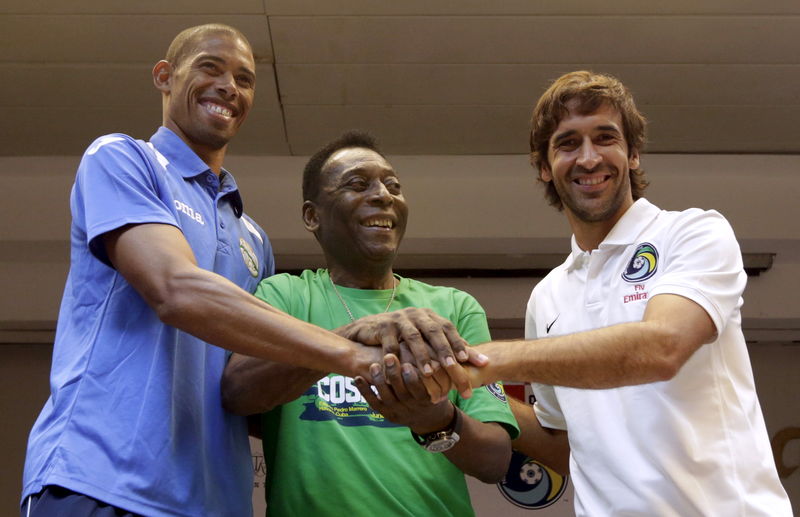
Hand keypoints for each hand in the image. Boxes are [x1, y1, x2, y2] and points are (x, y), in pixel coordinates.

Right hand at [340, 308, 488, 397]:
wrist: (369, 329)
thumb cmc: (401, 336)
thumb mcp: (424, 337)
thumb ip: (445, 344)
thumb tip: (474, 355)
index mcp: (429, 316)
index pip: (449, 328)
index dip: (460, 343)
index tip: (471, 359)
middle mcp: (416, 314)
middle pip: (434, 332)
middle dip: (445, 350)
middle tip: (455, 367)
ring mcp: (399, 319)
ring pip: (414, 338)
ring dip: (422, 356)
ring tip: (430, 373)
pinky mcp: (383, 327)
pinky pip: (391, 344)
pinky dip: (398, 358)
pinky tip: (403, 371)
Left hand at [354, 353, 453, 432]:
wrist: (427, 418)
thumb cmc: (433, 393)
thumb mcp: (441, 384)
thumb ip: (436, 367)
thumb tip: (439, 344)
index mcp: (426, 399)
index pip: (419, 390)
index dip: (412, 378)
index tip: (407, 363)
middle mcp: (411, 407)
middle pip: (401, 393)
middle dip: (394, 375)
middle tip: (389, 357)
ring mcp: (397, 411)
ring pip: (386, 397)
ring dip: (379, 381)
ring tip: (374, 366)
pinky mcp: (385, 413)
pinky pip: (373, 403)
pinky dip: (364, 391)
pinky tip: (357, 378)